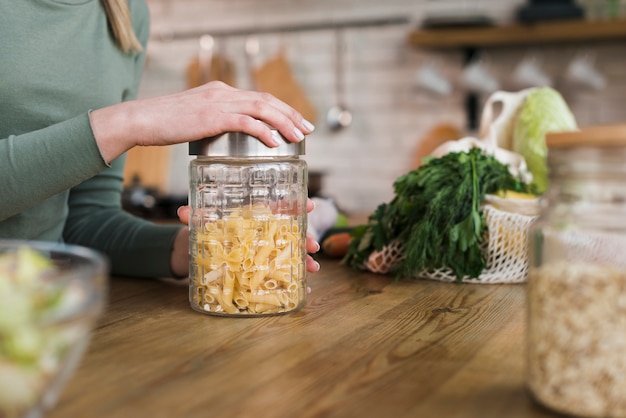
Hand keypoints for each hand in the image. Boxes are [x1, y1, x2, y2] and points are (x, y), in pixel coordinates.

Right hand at [90, 81, 314, 163]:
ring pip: (262, 108)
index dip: (283, 109)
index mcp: (221, 92)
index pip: (260, 98)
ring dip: (284, 122)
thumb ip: (213, 123)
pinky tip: (275, 143)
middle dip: (292, 114)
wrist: (140, 120)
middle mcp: (223, 92)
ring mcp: (218, 102)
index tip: (298, 122)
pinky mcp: (212, 116)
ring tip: (300, 136)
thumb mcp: (194, 119)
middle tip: (309, 129)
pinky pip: (246, 122)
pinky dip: (264, 131)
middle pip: (267, 100)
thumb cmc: (164, 125)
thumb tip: (227, 138)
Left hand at [171, 200, 320, 277]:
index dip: (296, 205)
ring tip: (312, 268)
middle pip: (291, 232)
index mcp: (254, 218)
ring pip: (292, 253)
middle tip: (313, 246)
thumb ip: (193, 217)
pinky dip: (296, 281)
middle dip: (306, 237)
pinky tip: (305, 288)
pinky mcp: (265, 270)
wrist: (198, 255)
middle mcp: (266, 234)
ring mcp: (268, 253)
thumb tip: (183, 211)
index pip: (279, 208)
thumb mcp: (199, 225)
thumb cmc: (204, 235)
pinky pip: (284, 274)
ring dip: (305, 260)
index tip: (310, 205)